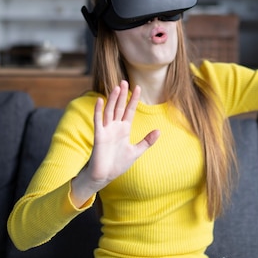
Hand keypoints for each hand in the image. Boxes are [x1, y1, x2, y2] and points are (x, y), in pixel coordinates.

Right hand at [71, 81, 159, 206]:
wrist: (105, 176)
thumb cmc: (118, 164)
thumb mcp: (136, 152)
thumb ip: (147, 141)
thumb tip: (159, 131)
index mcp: (123, 129)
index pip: (129, 110)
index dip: (133, 99)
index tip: (138, 87)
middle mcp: (114, 127)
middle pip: (119, 107)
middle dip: (123, 95)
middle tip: (125, 81)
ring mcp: (106, 130)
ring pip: (110, 111)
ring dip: (113, 99)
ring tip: (117, 87)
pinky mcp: (99, 136)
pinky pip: (98, 121)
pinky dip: (98, 111)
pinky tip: (100, 100)